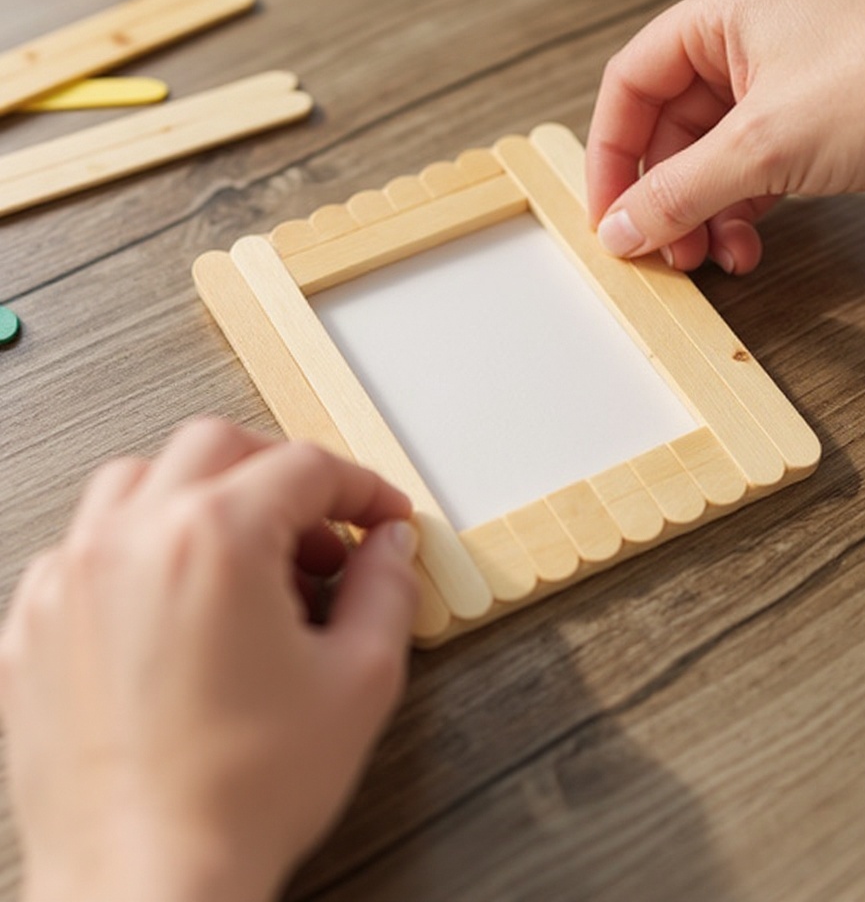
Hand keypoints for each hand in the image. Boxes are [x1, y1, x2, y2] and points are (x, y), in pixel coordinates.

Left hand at [0, 418, 419, 901]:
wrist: (146, 887)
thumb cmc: (242, 795)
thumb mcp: (359, 681)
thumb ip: (387, 590)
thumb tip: (389, 547)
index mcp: (214, 540)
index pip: (305, 468)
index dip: (360, 488)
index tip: (381, 518)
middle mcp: (130, 540)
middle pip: (220, 446)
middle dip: (285, 476)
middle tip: (322, 531)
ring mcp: (71, 578)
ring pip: (143, 478)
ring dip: (208, 496)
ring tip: (249, 558)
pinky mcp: (36, 624)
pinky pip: (90, 541)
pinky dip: (144, 543)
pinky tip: (181, 598)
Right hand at [587, 0, 864, 273]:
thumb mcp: (762, 147)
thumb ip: (678, 193)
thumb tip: (621, 226)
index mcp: (725, 13)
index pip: (631, 84)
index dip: (610, 155)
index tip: (608, 213)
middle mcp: (751, 37)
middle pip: (672, 127)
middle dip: (667, 197)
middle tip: (666, 248)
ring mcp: (788, 77)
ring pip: (714, 154)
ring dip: (707, 211)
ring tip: (714, 255)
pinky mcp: (819, 114)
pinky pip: (755, 165)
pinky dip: (744, 208)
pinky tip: (749, 242)